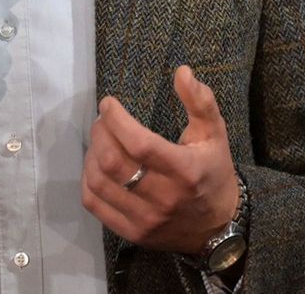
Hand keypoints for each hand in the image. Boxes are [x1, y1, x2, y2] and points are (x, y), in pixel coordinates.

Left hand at [81, 65, 239, 254]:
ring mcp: (145, 219)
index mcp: (185, 171)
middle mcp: (164, 198)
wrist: (217, 226)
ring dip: (91, 155)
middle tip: (102, 120)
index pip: (140, 144)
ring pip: (100, 183)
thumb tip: (182, 71)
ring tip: (99, 140)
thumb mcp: (216, 134)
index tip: (108, 104)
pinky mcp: (132, 232)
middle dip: (100, 134)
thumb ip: (200, 101)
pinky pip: (95, 205)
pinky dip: (87, 181)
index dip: (117, 120)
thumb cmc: (214, 172)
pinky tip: (95, 166)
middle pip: (113, 163)